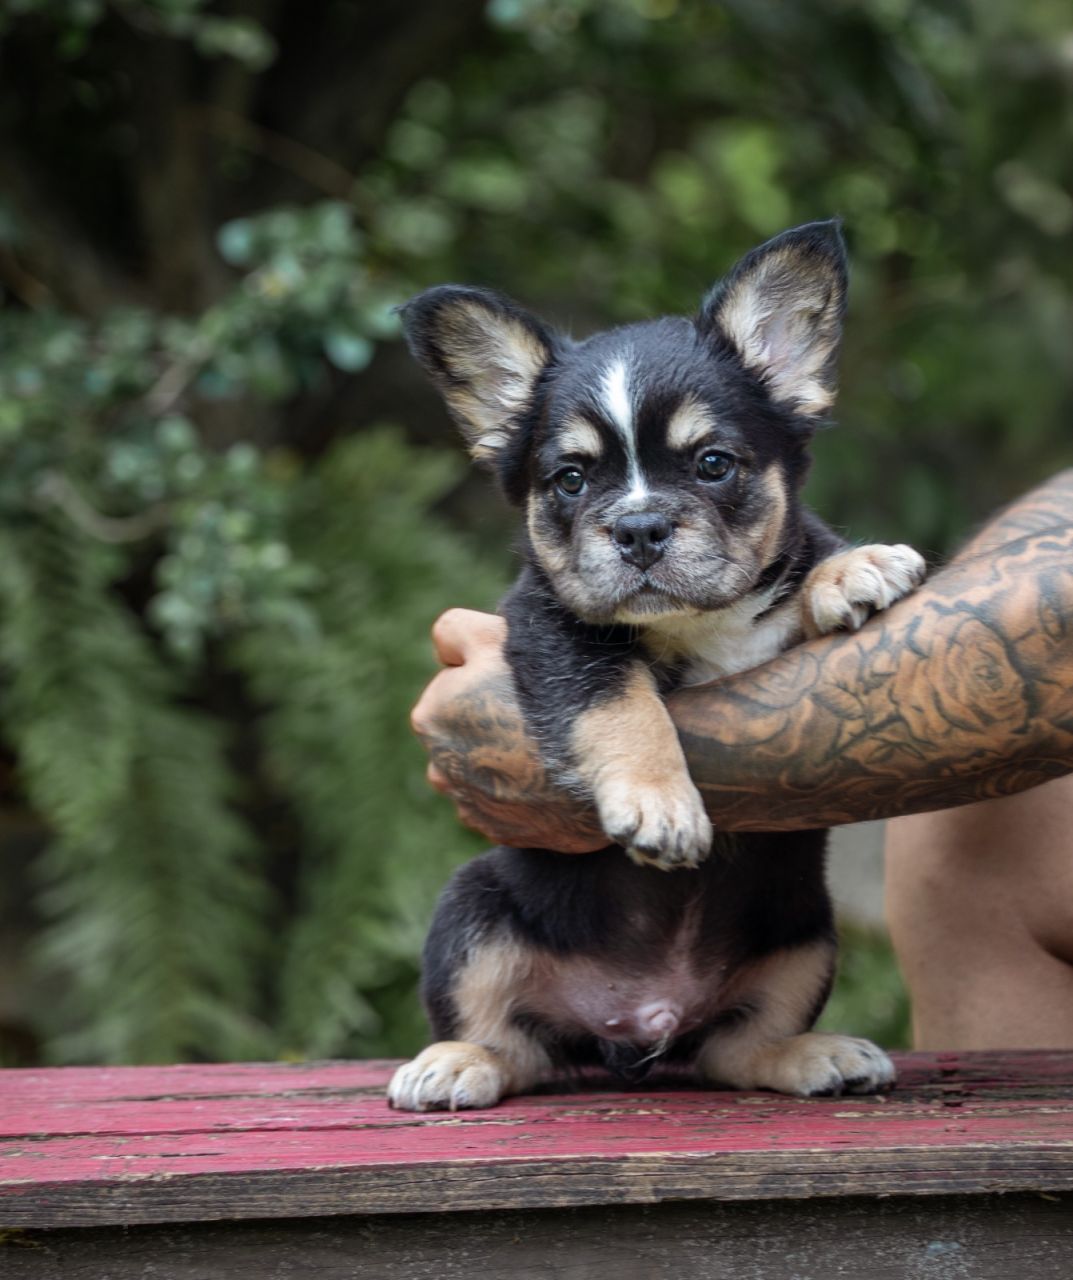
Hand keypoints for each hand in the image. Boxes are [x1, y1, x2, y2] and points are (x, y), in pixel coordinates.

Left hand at [411, 609, 607, 852]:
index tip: (527, 678)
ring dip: (504, 754)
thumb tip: (448, 652)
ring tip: (550, 746)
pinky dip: (522, 788)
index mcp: (432, 714)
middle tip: (544, 711)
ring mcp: (470, 806)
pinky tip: (554, 776)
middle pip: (465, 722)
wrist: (623, 772)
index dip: (493, 668)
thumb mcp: (505, 636)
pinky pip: (504, 800)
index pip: (455, 675)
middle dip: (493, 713)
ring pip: (482, 762)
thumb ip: (458, 634)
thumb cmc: (569, 694)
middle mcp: (438, 767)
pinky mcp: (502, 834)